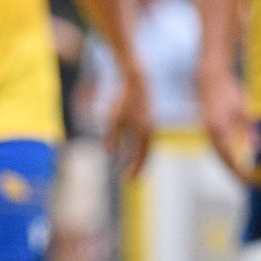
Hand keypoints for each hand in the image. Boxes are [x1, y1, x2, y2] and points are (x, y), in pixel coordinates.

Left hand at [104, 67, 153, 182]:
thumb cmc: (122, 100)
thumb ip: (112, 138)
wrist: (136, 81)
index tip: (126, 179)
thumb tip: (110, 154)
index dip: (133, 168)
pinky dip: (140, 146)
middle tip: (131, 177)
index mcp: (143, 133)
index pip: (139, 156)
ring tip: (133, 165)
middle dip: (138, 166)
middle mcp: (149, 130)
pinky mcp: (147, 118)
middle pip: (146, 154)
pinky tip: (133, 147)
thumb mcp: (113, 120)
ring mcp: (150, 124)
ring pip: (146, 146)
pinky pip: (145, 138)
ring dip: (140, 157)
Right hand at [199, 69, 256, 183]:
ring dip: (228, 165)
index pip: (230, 155)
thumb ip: (249, 129)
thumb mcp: (244, 108)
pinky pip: (216, 146)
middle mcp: (209, 131)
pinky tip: (233, 159)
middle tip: (247, 182)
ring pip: (218, 153)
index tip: (251, 178)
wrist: (210, 77)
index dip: (239, 169)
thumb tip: (257, 147)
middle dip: (234, 171)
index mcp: (219, 128)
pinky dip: (225, 155)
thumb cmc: (229, 90)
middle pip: (222, 158)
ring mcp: (206, 130)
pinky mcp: (206, 128)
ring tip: (241, 175)